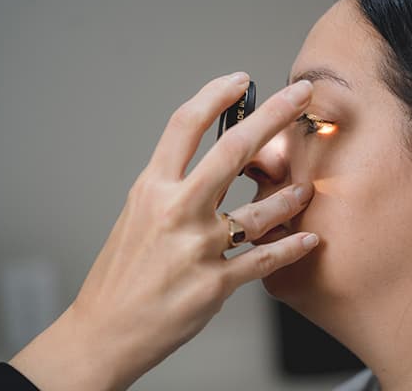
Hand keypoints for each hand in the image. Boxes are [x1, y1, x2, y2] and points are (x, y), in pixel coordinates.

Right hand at [9, 73, 316, 390]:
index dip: (216, 95)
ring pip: (259, 211)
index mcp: (151, 189)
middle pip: (233, 150)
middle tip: (301, 96)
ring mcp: (196, 247)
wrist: (104, 330)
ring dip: (290, 197)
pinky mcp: (213, 284)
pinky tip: (307, 240)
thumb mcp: (137, 216)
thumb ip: (172, 188)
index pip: (185, 125)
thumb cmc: (121, 273)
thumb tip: (211, 164)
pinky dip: (291, 249)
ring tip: (304, 189)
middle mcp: (175, 211)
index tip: (241, 81)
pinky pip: (264, 260)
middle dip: (274, 116)